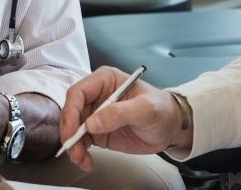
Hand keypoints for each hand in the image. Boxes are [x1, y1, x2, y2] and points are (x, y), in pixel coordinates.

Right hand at [60, 66, 184, 170]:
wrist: (170, 127)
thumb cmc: (161, 109)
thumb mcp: (146, 109)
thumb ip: (120, 113)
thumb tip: (93, 122)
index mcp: (105, 80)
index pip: (79, 92)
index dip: (71, 111)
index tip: (73, 130)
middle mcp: (97, 95)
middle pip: (71, 111)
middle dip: (69, 131)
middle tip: (74, 148)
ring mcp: (96, 114)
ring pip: (73, 129)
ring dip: (73, 145)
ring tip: (81, 159)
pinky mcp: (97, 131)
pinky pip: (81, 142)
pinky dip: (80, 152)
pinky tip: (86, 161)